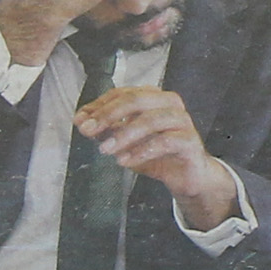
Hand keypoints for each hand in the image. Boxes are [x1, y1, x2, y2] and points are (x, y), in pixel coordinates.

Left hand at [76, 85, 237, 231]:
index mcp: (153, 97)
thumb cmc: (158, 154)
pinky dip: (142, 151)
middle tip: (89, 130)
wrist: (188, 176)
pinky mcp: (190, 141)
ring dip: (124, 134)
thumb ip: (106, 130)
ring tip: (105, 150)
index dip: (99, 105)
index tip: (80, 120)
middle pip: (136, 100)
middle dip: (108, 115)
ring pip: (151, 120)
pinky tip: (125, 161)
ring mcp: (182, 121)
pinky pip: (165, 142)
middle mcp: (169, 103)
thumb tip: (82, 122)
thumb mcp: (126, 142)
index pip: (122, 93)